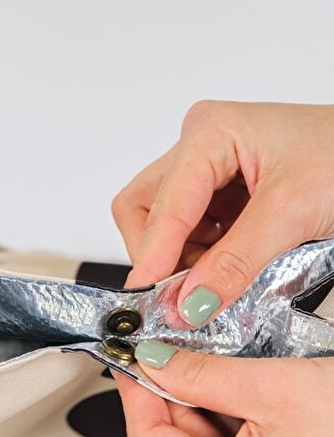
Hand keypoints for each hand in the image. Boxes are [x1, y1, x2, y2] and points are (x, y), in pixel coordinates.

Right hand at [112, 101, 333, 326]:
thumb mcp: (292, 212)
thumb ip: (236, 262)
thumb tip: (190, 303)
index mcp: (210, 133)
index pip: (162, 205)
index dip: (153, 256)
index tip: (147, 300)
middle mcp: (199, 146)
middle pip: (143, 209)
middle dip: (158, 255)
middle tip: (181, 294)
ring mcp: (206, 169)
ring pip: (160, 224)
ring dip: (180, 260)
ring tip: (217, 280)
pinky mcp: (218, 192)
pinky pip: (187, 232)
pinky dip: (199, 258)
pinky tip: (227, 267)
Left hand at [114, 341, 333, 436]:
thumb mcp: (270, 385)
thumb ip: (199, 374)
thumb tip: (152, 361)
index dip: (134, 395)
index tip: (128, 359)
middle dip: (167, 396)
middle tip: (163, 351)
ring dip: (196, 406)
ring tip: (203, 365)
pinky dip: (220, 424)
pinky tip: (229, 392)